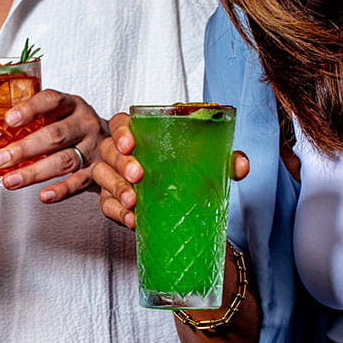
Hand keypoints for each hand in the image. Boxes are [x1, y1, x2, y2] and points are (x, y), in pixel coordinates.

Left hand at [0, 89, 107, 202]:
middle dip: (25, 148)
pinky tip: (44, 196)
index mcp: (73, 105)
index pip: (51, 101)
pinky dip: (61, 190)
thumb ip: (36, 117)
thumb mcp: (61, 113)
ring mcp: (94, 149)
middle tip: (0, 159)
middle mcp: (85, 124)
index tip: (9, 120)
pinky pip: (79, 183)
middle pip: (55, 135)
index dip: (30, 109)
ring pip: (64, 161)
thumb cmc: (77, 128)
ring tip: (10, 180)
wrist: (118, 144)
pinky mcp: (98, 172)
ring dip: (34, 172)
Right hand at [92, 112, 248, 228]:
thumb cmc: (190, 173)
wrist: (185, 207)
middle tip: (137, 176)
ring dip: (116, 189)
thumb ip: (226, 160)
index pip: (121, 123)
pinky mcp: (113, 202)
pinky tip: (132, 219)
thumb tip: (240, 164)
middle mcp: (123, 154)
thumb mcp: (209, 163)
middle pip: (109, 151)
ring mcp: (114, 178)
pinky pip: (106, 206)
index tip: (131, 144)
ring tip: (133, 201)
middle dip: (121, 163)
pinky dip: (118, 213)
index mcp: (142, 134)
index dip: (121, 131)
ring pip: (103, 177)